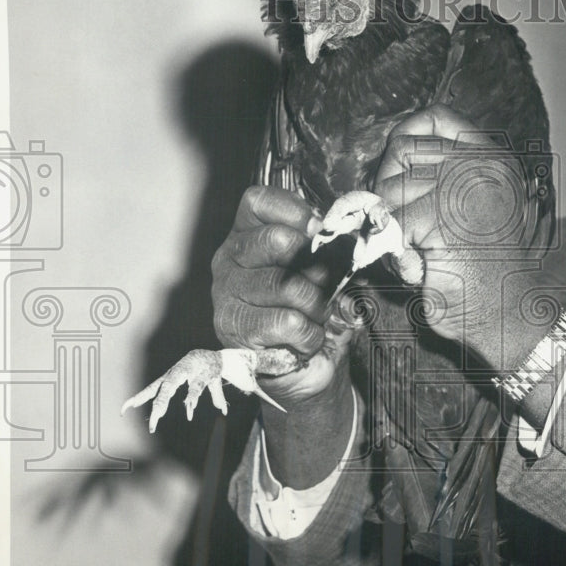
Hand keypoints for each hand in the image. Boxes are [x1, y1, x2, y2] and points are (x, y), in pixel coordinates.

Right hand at [211, 185, 355, 408]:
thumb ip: (324, 245)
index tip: (319, 231)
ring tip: (316, 315)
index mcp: (248, 235)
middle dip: (315, 265)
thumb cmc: (310, 308)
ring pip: (287, 284)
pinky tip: (305, 338)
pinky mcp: (233, 328)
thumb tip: (339, 233)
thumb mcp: (322, 268)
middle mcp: (229, 259)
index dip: (295, 212)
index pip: (258, 201)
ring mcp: (226, 293)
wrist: (304, 364)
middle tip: (327, 284)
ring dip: (316, 304)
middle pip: (276, 240)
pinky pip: (287, 321)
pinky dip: (309, 333)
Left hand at [373, 106, 547, 365]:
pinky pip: (389, 224)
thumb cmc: (479, 270)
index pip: (437, 117)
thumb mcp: (467, 210)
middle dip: (393, 193)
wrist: (504, 318)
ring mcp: (464, 187)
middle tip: (418, 230)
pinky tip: (425, 268)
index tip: (399, 169)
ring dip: (395, 229)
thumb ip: (439, 176)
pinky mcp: (441, 216)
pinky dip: (396, 253)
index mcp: (493, 158)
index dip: (405, 138)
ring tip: (428, 253)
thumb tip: (387, 156)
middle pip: (400, 151)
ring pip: (388, 190)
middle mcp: (483, 163)